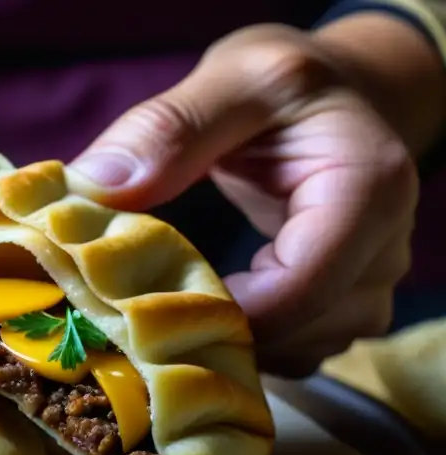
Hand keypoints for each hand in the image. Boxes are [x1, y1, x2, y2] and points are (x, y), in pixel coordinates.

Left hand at [70, 23, 421, 377]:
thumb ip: (169, 129)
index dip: (220, 312)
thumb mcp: (232, 78)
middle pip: (302, 331)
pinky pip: (295, 352)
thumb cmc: (283, 87)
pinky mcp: (340, 307)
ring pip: (300, 352)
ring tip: (165, 314)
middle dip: (218, 331)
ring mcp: (367, 286)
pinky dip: (246, 346)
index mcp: (367, 188)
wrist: (328, 103)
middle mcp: (383, 248)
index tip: (145, 305)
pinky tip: (197, 319)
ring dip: (232, 345)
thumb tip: (94, 189)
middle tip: (139, 314)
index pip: (301, 288)